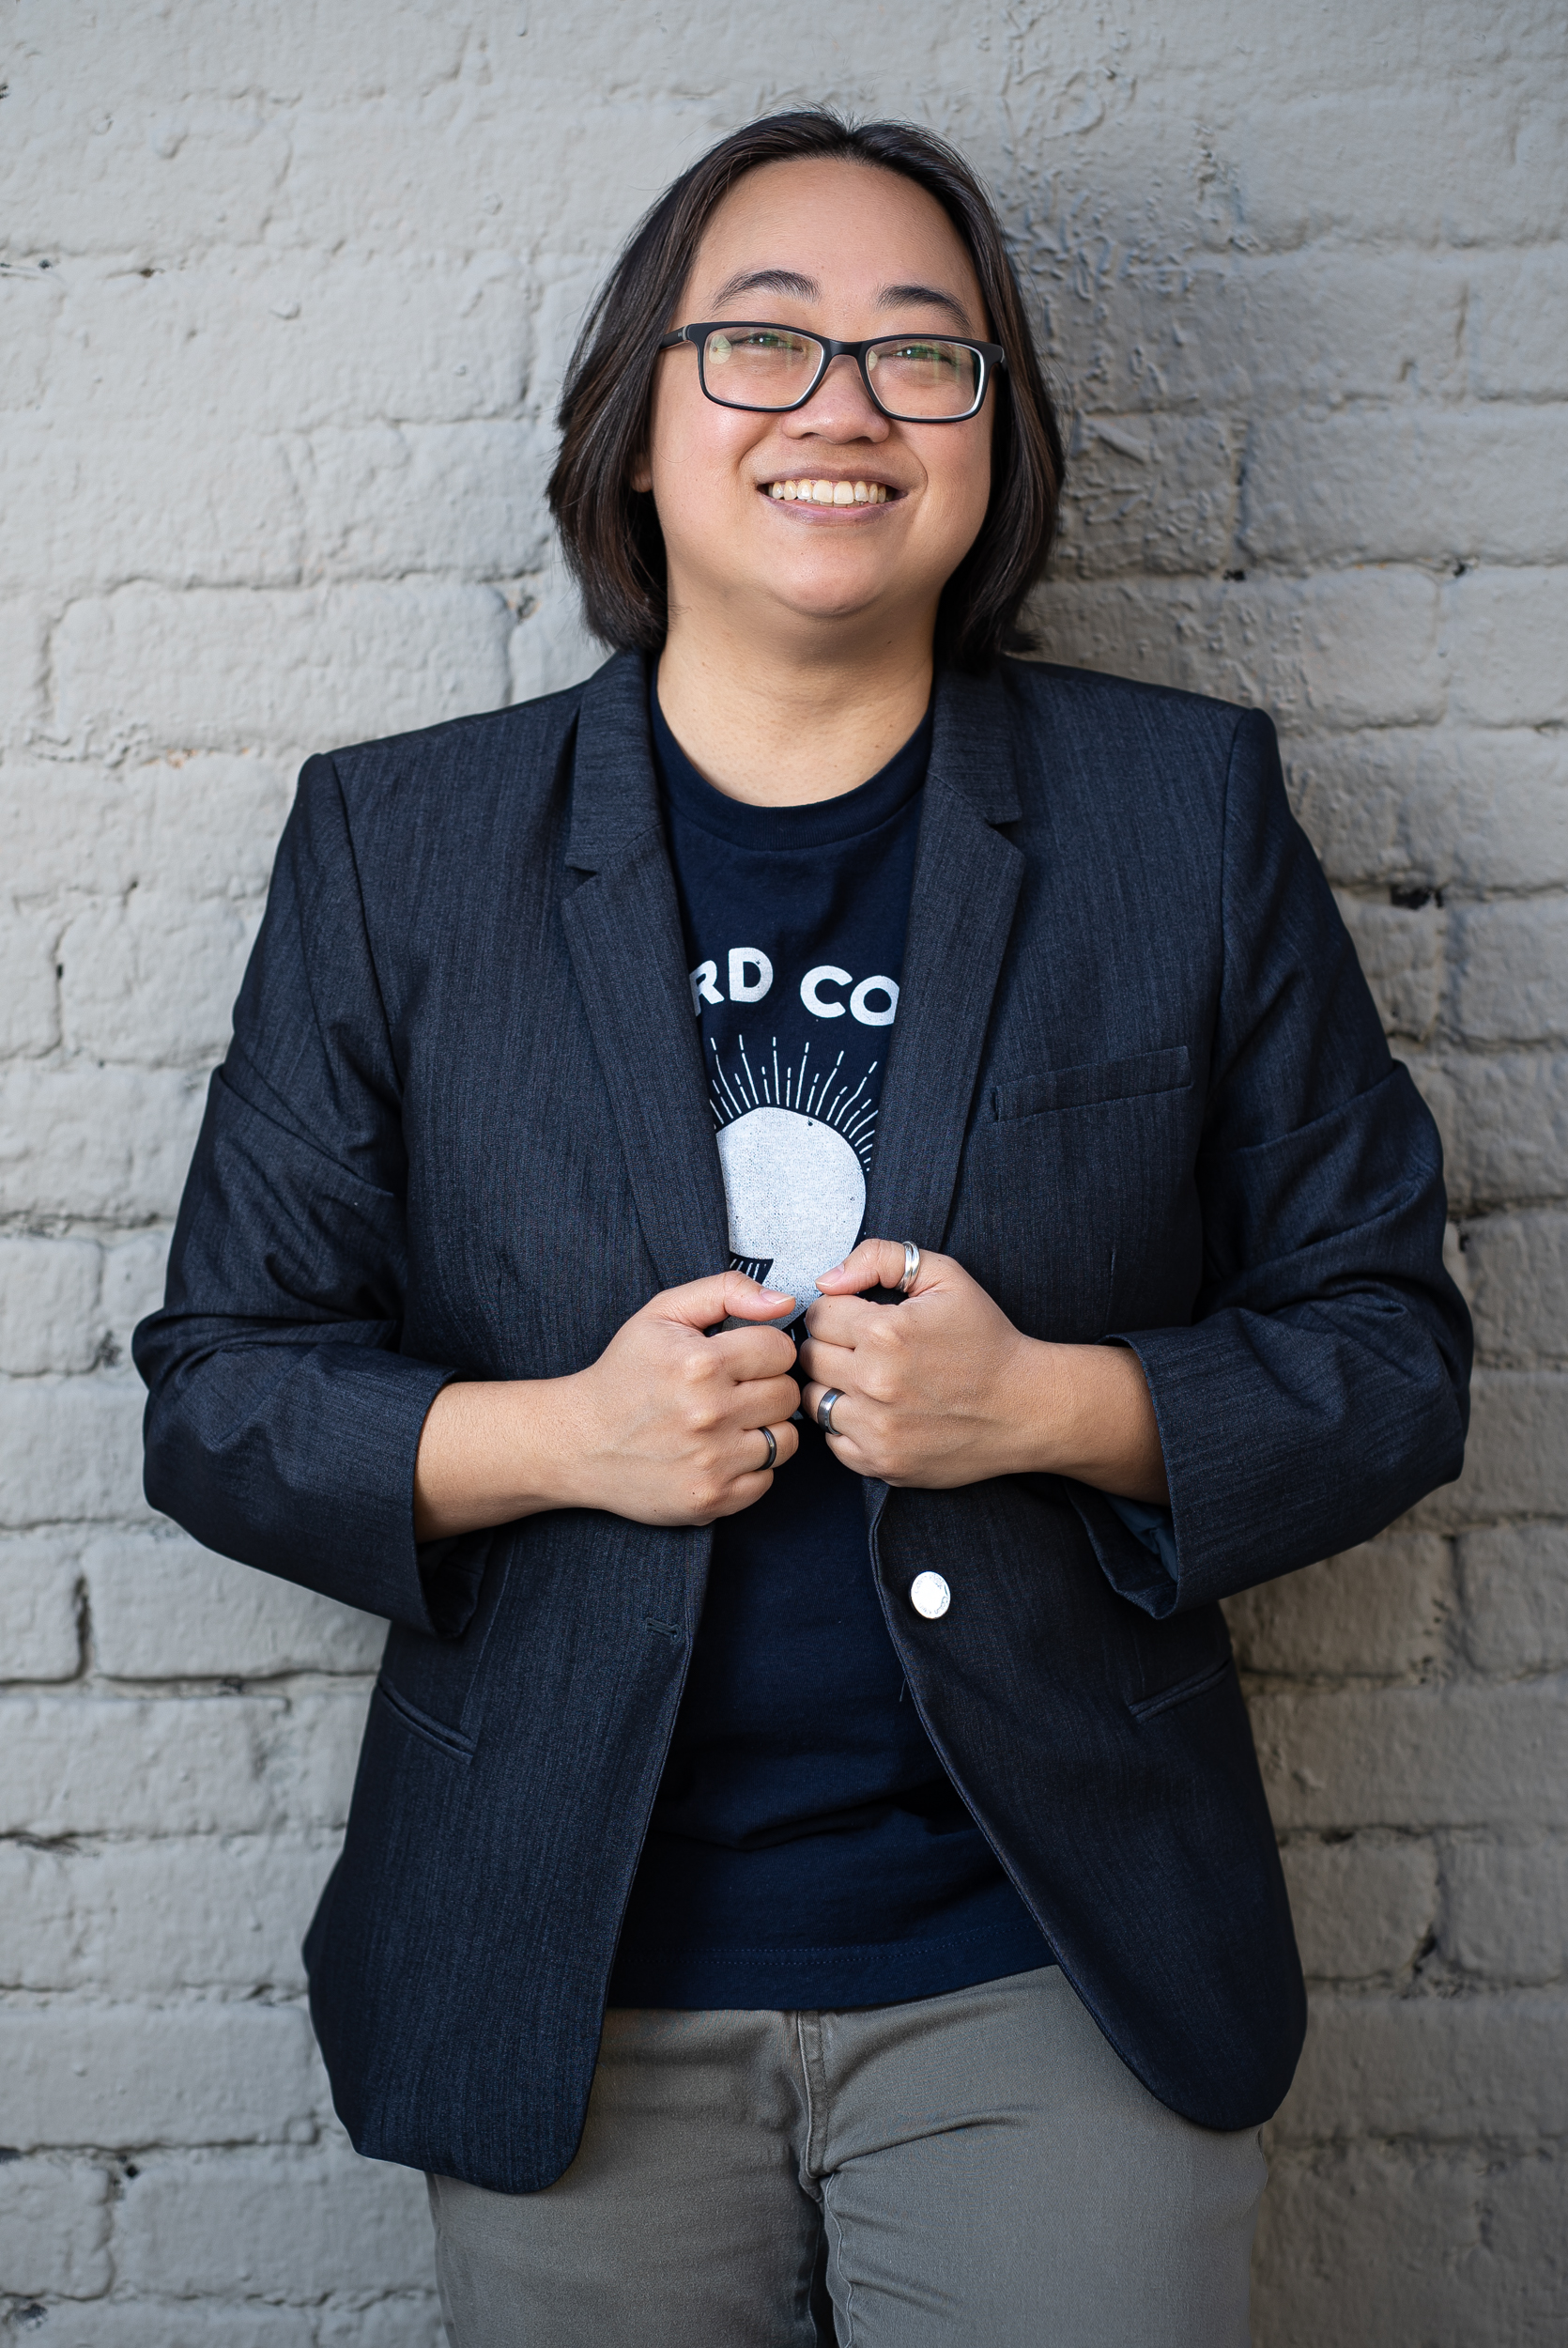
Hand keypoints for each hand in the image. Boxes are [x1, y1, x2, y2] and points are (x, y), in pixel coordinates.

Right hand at [562, 1269, 800, 1523]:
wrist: (579, 1442)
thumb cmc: (624, 1373)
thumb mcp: (663, 1313)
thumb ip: (727, 1291)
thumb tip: (785, 1302)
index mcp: (700, 1363)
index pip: (781, 1350)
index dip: (764, 1350)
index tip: (742, 1358)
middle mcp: (709, 1414)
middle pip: (788, 1395)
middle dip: (767, 1387)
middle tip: (734, 1391)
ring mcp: (711, 1461)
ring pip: (784, 1440)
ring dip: (764, 1429)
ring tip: (730, 1423)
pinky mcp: (711, 1498)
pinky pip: (767, 1479)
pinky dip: (750, 1468)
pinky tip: (720, 1454)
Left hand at [797, 1239, 1168, 1501]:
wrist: (1025, 1406)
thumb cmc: (986, 1339)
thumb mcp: (945, 1276)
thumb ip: (881, 1258)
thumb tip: (828, 1280)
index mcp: (884, 1331)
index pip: (818, 1314)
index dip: (837, 1310)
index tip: (859, 1317)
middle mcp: (873, 1382)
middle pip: (809, 1356)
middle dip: (830, 1345)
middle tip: (863, 1347)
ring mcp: (875, 1427)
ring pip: (813, 1399)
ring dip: (832, 1385)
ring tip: (867, 1379)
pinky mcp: (880, 1462)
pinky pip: (831, 1440)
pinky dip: (845, 1424)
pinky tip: (875, 1410)